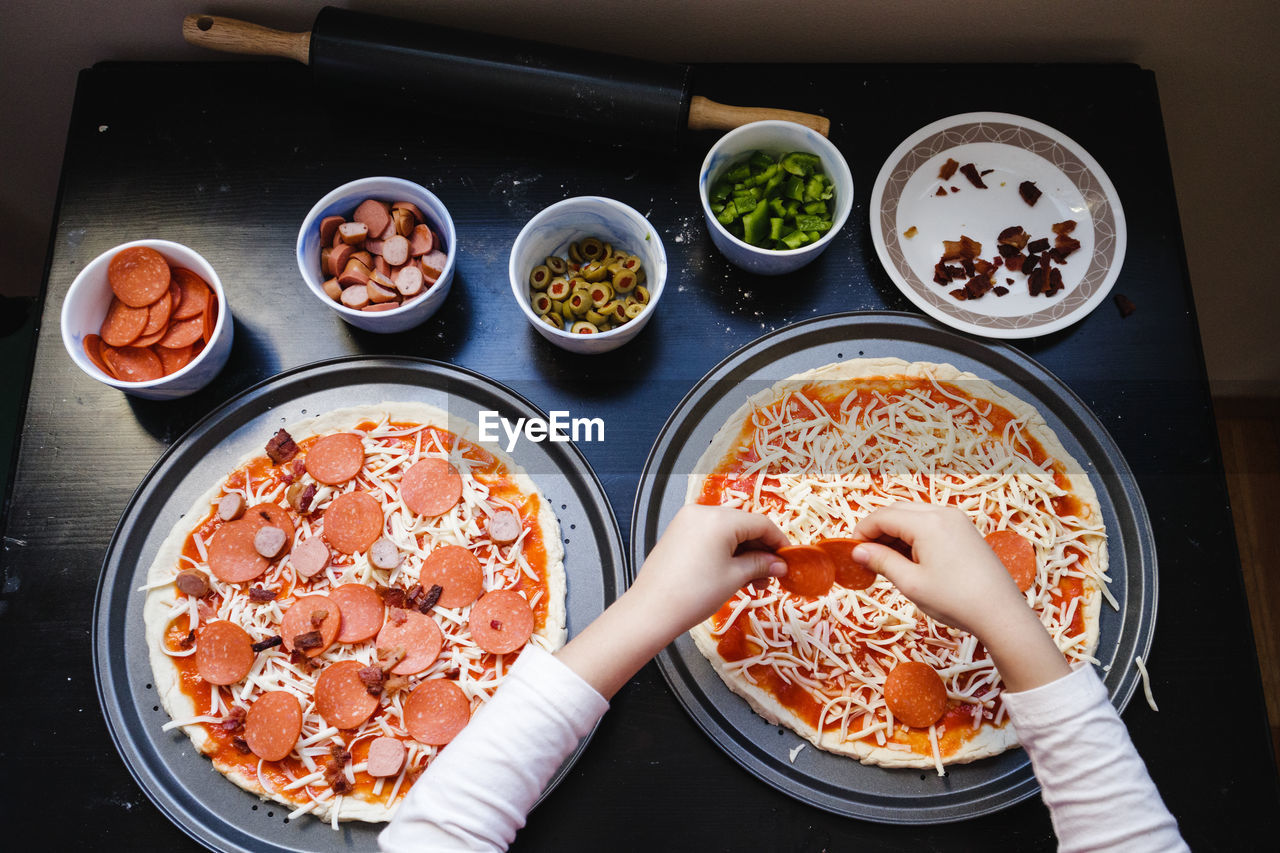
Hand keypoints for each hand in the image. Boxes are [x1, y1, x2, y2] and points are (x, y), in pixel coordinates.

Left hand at [629, 505, 788, 638]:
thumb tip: (780, 564)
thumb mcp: (735, 578)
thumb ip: (761, 565)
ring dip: (743, 553)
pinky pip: (710, 536)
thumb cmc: (694, 594)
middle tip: (770, 577)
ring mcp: (687, 521)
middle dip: (760, 550)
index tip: (788, 560)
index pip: (761, 523)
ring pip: (727, 531)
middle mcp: (702, 512)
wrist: (651, 611)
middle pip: (744, 525)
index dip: (779, 542)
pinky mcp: (677, 533)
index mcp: (719, 518)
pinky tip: (732, 573)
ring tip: (752, 582)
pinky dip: (725, 551)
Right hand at [851, 502, 1069, 691]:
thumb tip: (857, 551)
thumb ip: (881, 561)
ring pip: (914, 515)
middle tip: (866, 556)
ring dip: (895, 532)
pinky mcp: (965, 530)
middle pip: (897, 511)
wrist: (1001, 613)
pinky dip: (913, 535)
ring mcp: (957, 520)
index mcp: (927, 522)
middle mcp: (943, 512)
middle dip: (877, 530)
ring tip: (886, 561)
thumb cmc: (955, 600)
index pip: (882, 516)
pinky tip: (909, 558)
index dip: (862, 532)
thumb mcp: (911, 583)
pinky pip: (931, 523)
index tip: (852, 551)